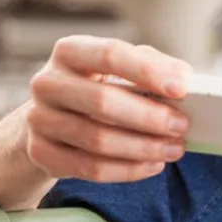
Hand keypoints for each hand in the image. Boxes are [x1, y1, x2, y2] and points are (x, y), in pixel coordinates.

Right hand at [24, 35, 193, 183]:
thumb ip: (151, 65)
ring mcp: (39, 119)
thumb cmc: (95, 87)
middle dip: (150, 117)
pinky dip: (128, 170)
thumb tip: (182, 78)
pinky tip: (152, 165)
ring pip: (98, 140)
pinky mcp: (41, 153)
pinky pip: (90, 168)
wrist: (50, 119)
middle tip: (181, 126)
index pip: (110, 54)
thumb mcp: (118, 68)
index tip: (181, 88)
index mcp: (70, 51)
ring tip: (174, 149)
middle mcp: (48, 82)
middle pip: (103, 101)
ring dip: (144, 147)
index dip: (148, 71)